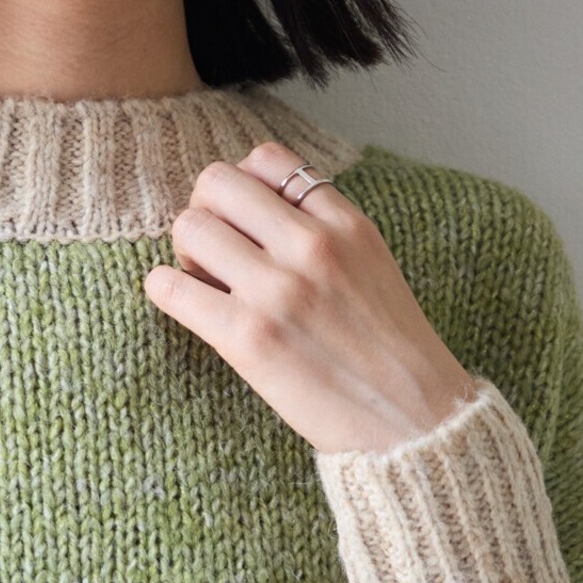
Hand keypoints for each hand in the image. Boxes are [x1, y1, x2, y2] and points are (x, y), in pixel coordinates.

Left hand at [141, 140, 479, 454]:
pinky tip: (188, 307)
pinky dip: (166, 291)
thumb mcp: (373, 266)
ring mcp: (278, 290)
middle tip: (215, 254)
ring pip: (189, 227)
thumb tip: (254, 213)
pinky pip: (171, 288)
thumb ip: (324, 230)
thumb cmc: (392, 353)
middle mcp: (311, 246)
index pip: (267, 159)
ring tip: (206, 284)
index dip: (242, 187)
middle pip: (216, 183)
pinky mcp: (248, 338)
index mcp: (345, 223)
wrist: (416, 423)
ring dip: (185, 253)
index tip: (245, 223)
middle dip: (205, 213)